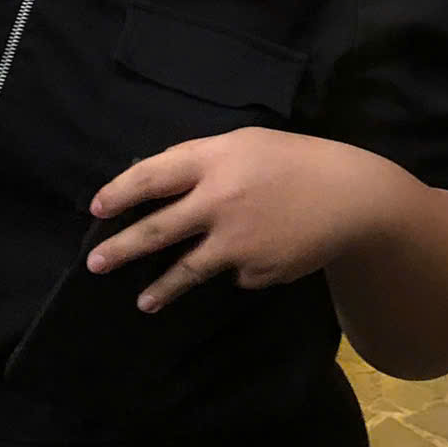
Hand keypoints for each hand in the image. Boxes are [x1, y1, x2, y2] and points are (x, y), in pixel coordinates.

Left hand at [87, 129, 413, 311]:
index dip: (119, 193)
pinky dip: (238, 267)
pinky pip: (236, 273)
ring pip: (187, 268)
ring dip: (160, 288)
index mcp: (214, 161)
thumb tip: (155, 181)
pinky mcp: (258, 271)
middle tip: (94, 263)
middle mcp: (219, 202)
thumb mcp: (245, 144)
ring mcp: (237, 242)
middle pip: (158, 230)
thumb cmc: (295, 162)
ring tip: (143, 302)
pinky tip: (259, 255)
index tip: (97, 209)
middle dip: (121, 249)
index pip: (151, 176)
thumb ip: (199, 161)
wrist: (353, 198)